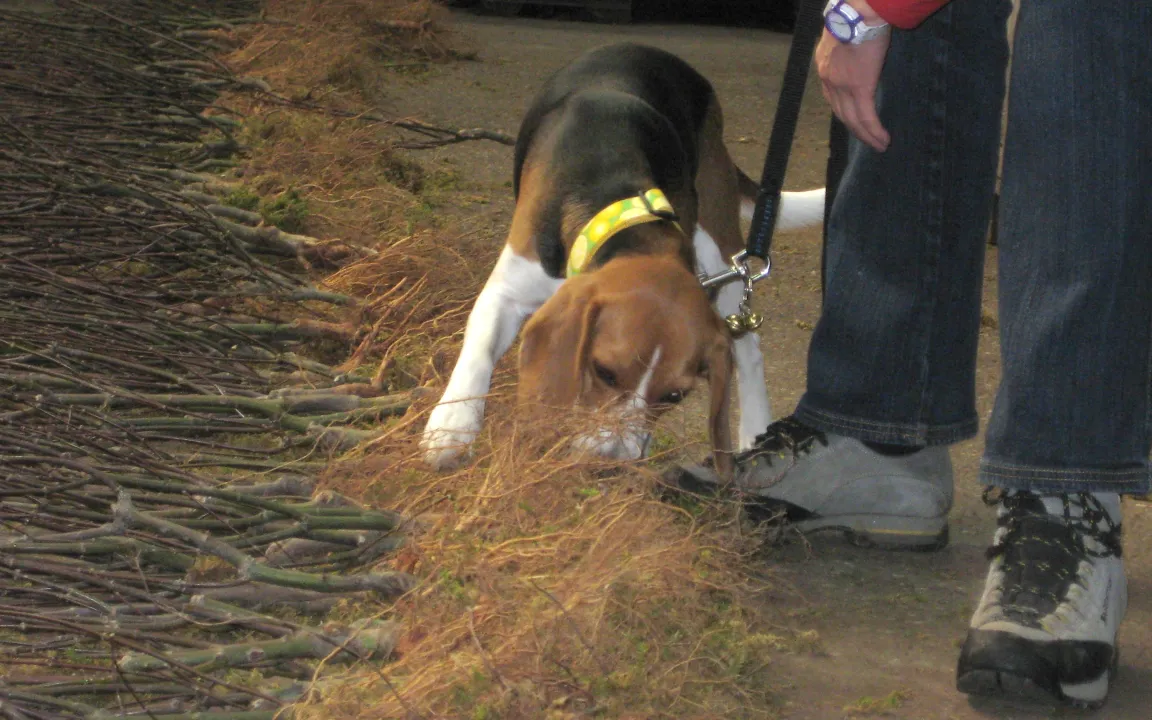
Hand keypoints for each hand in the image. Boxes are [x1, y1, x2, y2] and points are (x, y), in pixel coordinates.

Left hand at [815, 25, 891, 151]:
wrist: (858, 12)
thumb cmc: (855, 16)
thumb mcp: (843, 36)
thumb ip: (847, 51)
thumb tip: (857, 55)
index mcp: (824, 67)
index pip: (832, 98)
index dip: (844, 113)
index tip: (853, 123)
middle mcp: (829, 81)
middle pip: (841, 114)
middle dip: (855, 130)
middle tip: (868, 142)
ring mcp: (842, 86)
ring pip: (853, 120)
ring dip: (866, 136)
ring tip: (879, 145)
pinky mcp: (860, 88)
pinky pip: (867, 117)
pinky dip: (874, 131)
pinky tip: (883, 140)